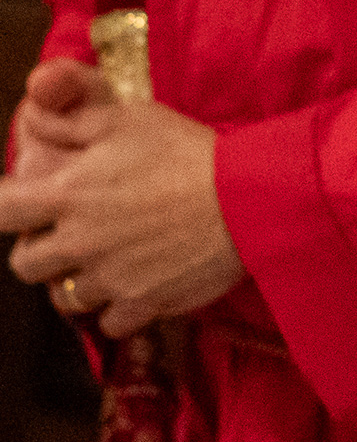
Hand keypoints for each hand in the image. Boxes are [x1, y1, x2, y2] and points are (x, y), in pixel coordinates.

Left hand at [1, 59, 243, 337]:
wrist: (248, 198)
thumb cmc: (188, 151)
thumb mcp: (129, 118)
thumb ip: (72, 120)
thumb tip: (32, 117)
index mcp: (67, 194)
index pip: (0, 211)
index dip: (7, 209)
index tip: (25, 206)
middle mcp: (78, 242)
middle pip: (25, 265)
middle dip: (41, 250)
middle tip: (72, 236)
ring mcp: (109, 278)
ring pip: (67, 298)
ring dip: (82, 281)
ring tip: (111, 262)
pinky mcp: (142, 304)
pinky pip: (110, 323)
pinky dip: (119, 309)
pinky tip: (139, 285)